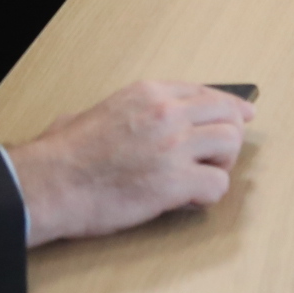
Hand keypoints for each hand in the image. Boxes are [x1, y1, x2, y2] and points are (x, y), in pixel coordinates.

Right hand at [3, 82, 252, 244]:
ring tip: (198, 179)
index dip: (230, 107)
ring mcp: (173, 146)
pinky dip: (208, 196)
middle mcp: (167, 112)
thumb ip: (128, 110)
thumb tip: (131, 118)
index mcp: (150, 93)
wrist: (50, 184)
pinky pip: (217, 185)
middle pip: (228, 115)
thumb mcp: (98, 110)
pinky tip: (189, 200)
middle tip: (215, 159)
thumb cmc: (64, 155)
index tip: (244, 115)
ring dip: (220, 166)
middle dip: (228, 138)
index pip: (208, 92)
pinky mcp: (174, 182)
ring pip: (231, 145)